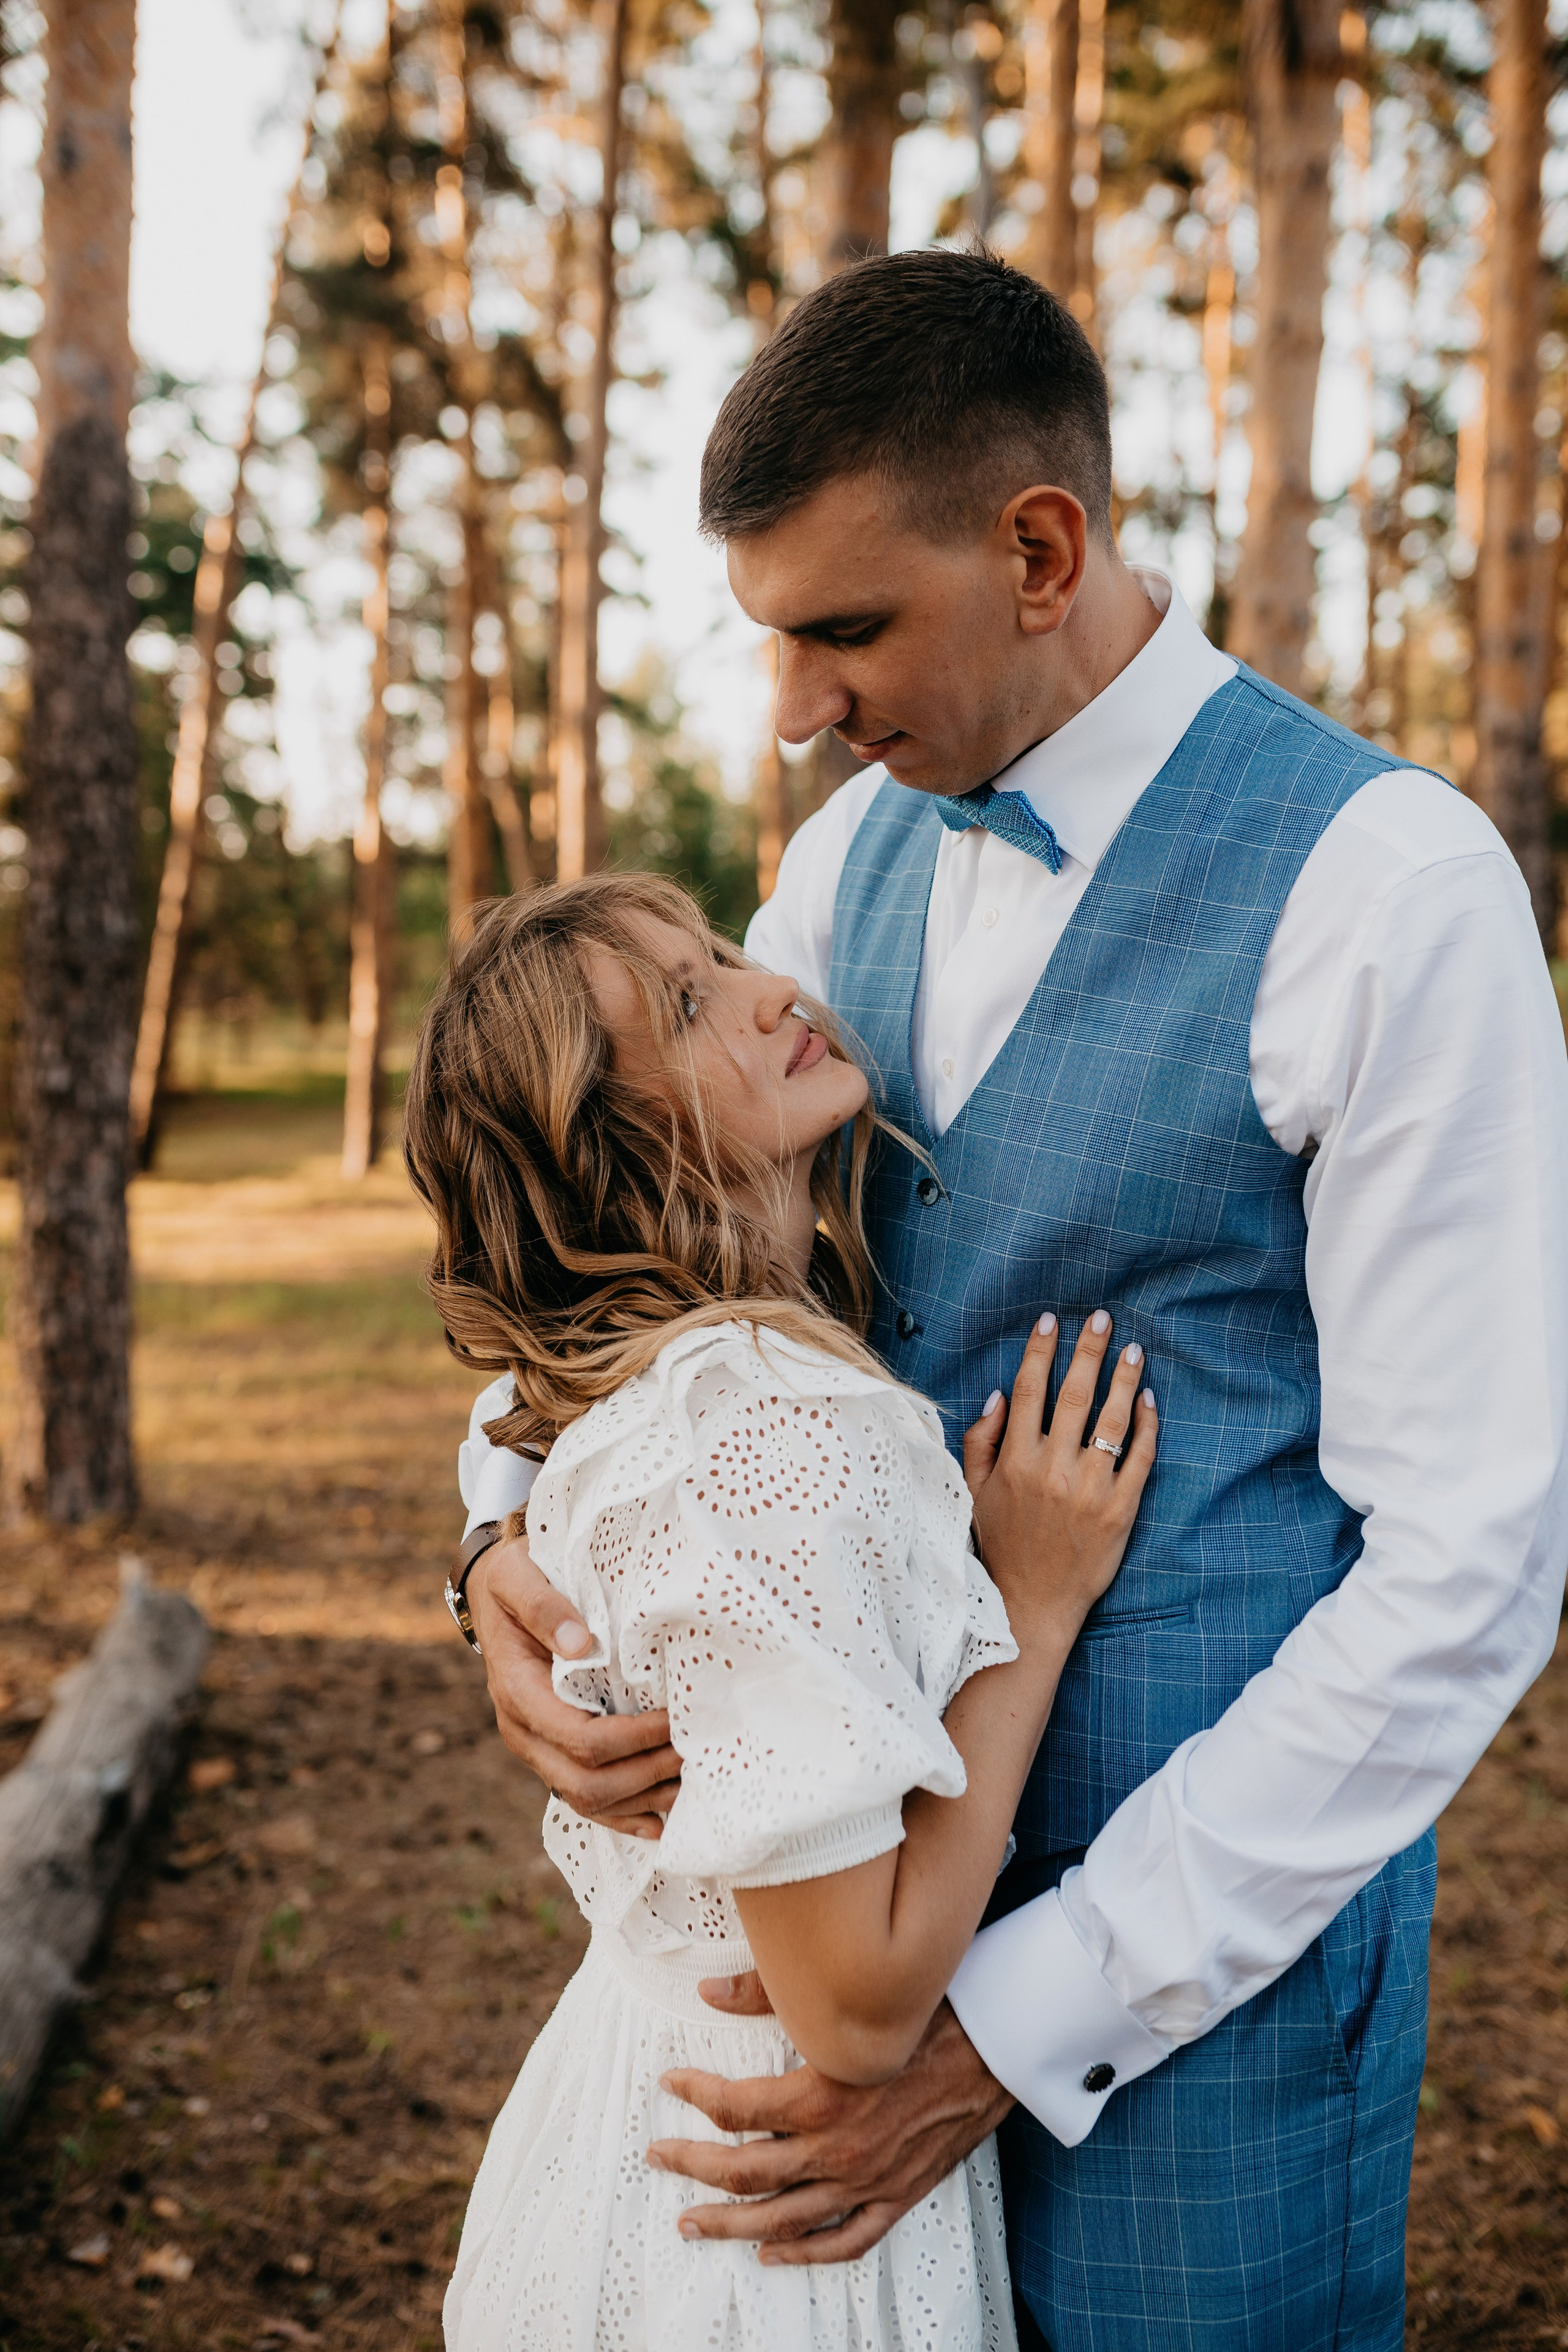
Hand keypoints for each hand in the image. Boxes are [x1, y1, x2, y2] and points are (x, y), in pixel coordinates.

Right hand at [467, 1534, 681, 1837]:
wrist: (496, 1594)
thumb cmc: (514, 1579)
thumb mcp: (518, 1575)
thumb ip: (544, 1605)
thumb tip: (578, 1642)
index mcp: (517, 1692)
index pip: (579, 1738)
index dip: (632, 1738)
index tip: (673, 1720)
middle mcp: (523, 1731)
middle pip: (585, 1783)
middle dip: (644, 1775)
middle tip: (691, 1753)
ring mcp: (536, 1748)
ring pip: (587, 1799)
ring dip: (641, 1800)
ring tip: (689, 1785)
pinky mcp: (552, 1751)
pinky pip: (584, 1798)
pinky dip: (623, 1816)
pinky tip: (659, 1823)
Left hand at [648, 1989, 1011, 2261]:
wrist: (999, 2045)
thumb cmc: (928, 2011)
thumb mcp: (849, 1999)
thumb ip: (772, 1994)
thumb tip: (710, 1992)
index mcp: (822, 2098)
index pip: (735, 2108)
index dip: (695, 2095)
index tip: (672, 2082)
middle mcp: (839, 2149)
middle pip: (746, 2172)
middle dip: (693, 2168)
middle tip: (659, 2158)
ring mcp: (868, 2181)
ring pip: (784, 2218)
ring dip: (731, 2224)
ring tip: (692, 2222)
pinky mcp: (897, 2196)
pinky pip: (844, 2239)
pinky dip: (805, 2253)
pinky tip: (773, 2253)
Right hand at [962, 1309, 1156, 1637]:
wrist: (1031, 1605)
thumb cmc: (1001, 1546)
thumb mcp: (973, 1493)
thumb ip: (980, 1441)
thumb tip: (999, 1394)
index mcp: (1016, 1462)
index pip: (1029, 1391)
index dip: (1039, 1351)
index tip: (1050, 1321)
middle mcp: (1054, 1470)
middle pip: (1075, 1394)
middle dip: (1089, 1350)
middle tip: (1103, 1318)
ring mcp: (1091, 1490)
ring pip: (1112, 1420)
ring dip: (1124, 1378)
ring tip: (1133, 1349)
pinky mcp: (1121, 1510)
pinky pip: (1140, 1457)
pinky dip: (1146, 1425)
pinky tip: (1148, 1400)